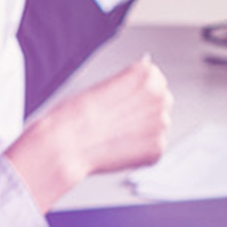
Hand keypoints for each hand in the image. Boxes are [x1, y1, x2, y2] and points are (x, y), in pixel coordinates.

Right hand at [4, 57, 171, 211]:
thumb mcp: (103, 85)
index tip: (124, 100)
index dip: (136, 92)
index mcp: (148, 74)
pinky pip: (153, 149)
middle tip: (118, 120)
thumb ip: (128, 84)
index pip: (155, 79)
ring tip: (115, 136)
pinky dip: (139, 152)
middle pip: (160, 101)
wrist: (65, 145)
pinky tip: (119, 149)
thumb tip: (138, 89)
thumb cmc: (75, 114)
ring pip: (157, 126)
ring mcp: (161, 123)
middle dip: (143, 111)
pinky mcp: (157, 149)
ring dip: (142, 132)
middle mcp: (160, 96)